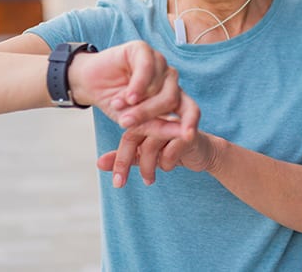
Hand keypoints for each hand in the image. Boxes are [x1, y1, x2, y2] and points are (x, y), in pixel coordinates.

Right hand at [68, 40, 193, 132]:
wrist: (90, 84)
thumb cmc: (116, 104)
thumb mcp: (135, 122)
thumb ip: (158, 128)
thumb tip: (184, 136)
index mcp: (173, 97)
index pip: (191, 109)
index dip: (191, 122)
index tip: (188, 136)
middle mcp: (169, 79)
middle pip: (171, 99)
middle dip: (148, 114)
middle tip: (125, 123)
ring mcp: (159, 63)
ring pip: (159, 85)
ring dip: (137, 101)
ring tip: (117, 106)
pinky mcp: (144, 50)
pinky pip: (148, 68)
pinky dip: (137, 85)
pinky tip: (127, 96)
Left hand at [96, 92, 221, 186]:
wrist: (203, 152)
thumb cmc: (172, 149)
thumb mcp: (146, 155)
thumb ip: (126, 157)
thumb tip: (98, 164)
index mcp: (146, 118)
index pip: (127, 135)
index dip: (118, 158)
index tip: (116, 182)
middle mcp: (158, 117)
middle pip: (135, 135)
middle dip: (125, 162)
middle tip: (120, 184)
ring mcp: (174, 123)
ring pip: (151, 143)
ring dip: (148, 166)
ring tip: (149, 180)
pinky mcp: (189, 133)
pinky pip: (171, 150)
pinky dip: (167, 162)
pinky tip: (168, 167)